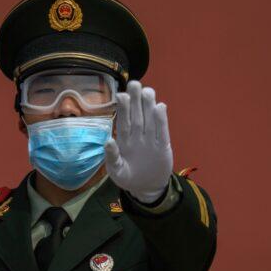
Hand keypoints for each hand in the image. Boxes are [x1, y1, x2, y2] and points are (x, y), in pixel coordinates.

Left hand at [104, 81, 173, 202]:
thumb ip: (112, 157)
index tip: (121, 94)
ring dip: (149, 106)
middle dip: (136, 100)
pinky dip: (162, 120)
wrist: (147, 187)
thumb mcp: (117, 171)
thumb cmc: (128, 177)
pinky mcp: (163, 147)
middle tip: (135, 83)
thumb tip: (107, 141)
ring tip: (148, 91)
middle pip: (137, 115)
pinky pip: (163, 132)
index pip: (124, 121)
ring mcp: (151, 140)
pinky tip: (161, 107)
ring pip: (150, 120)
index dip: (123, 108)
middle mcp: (138, 136)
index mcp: (124, 140)